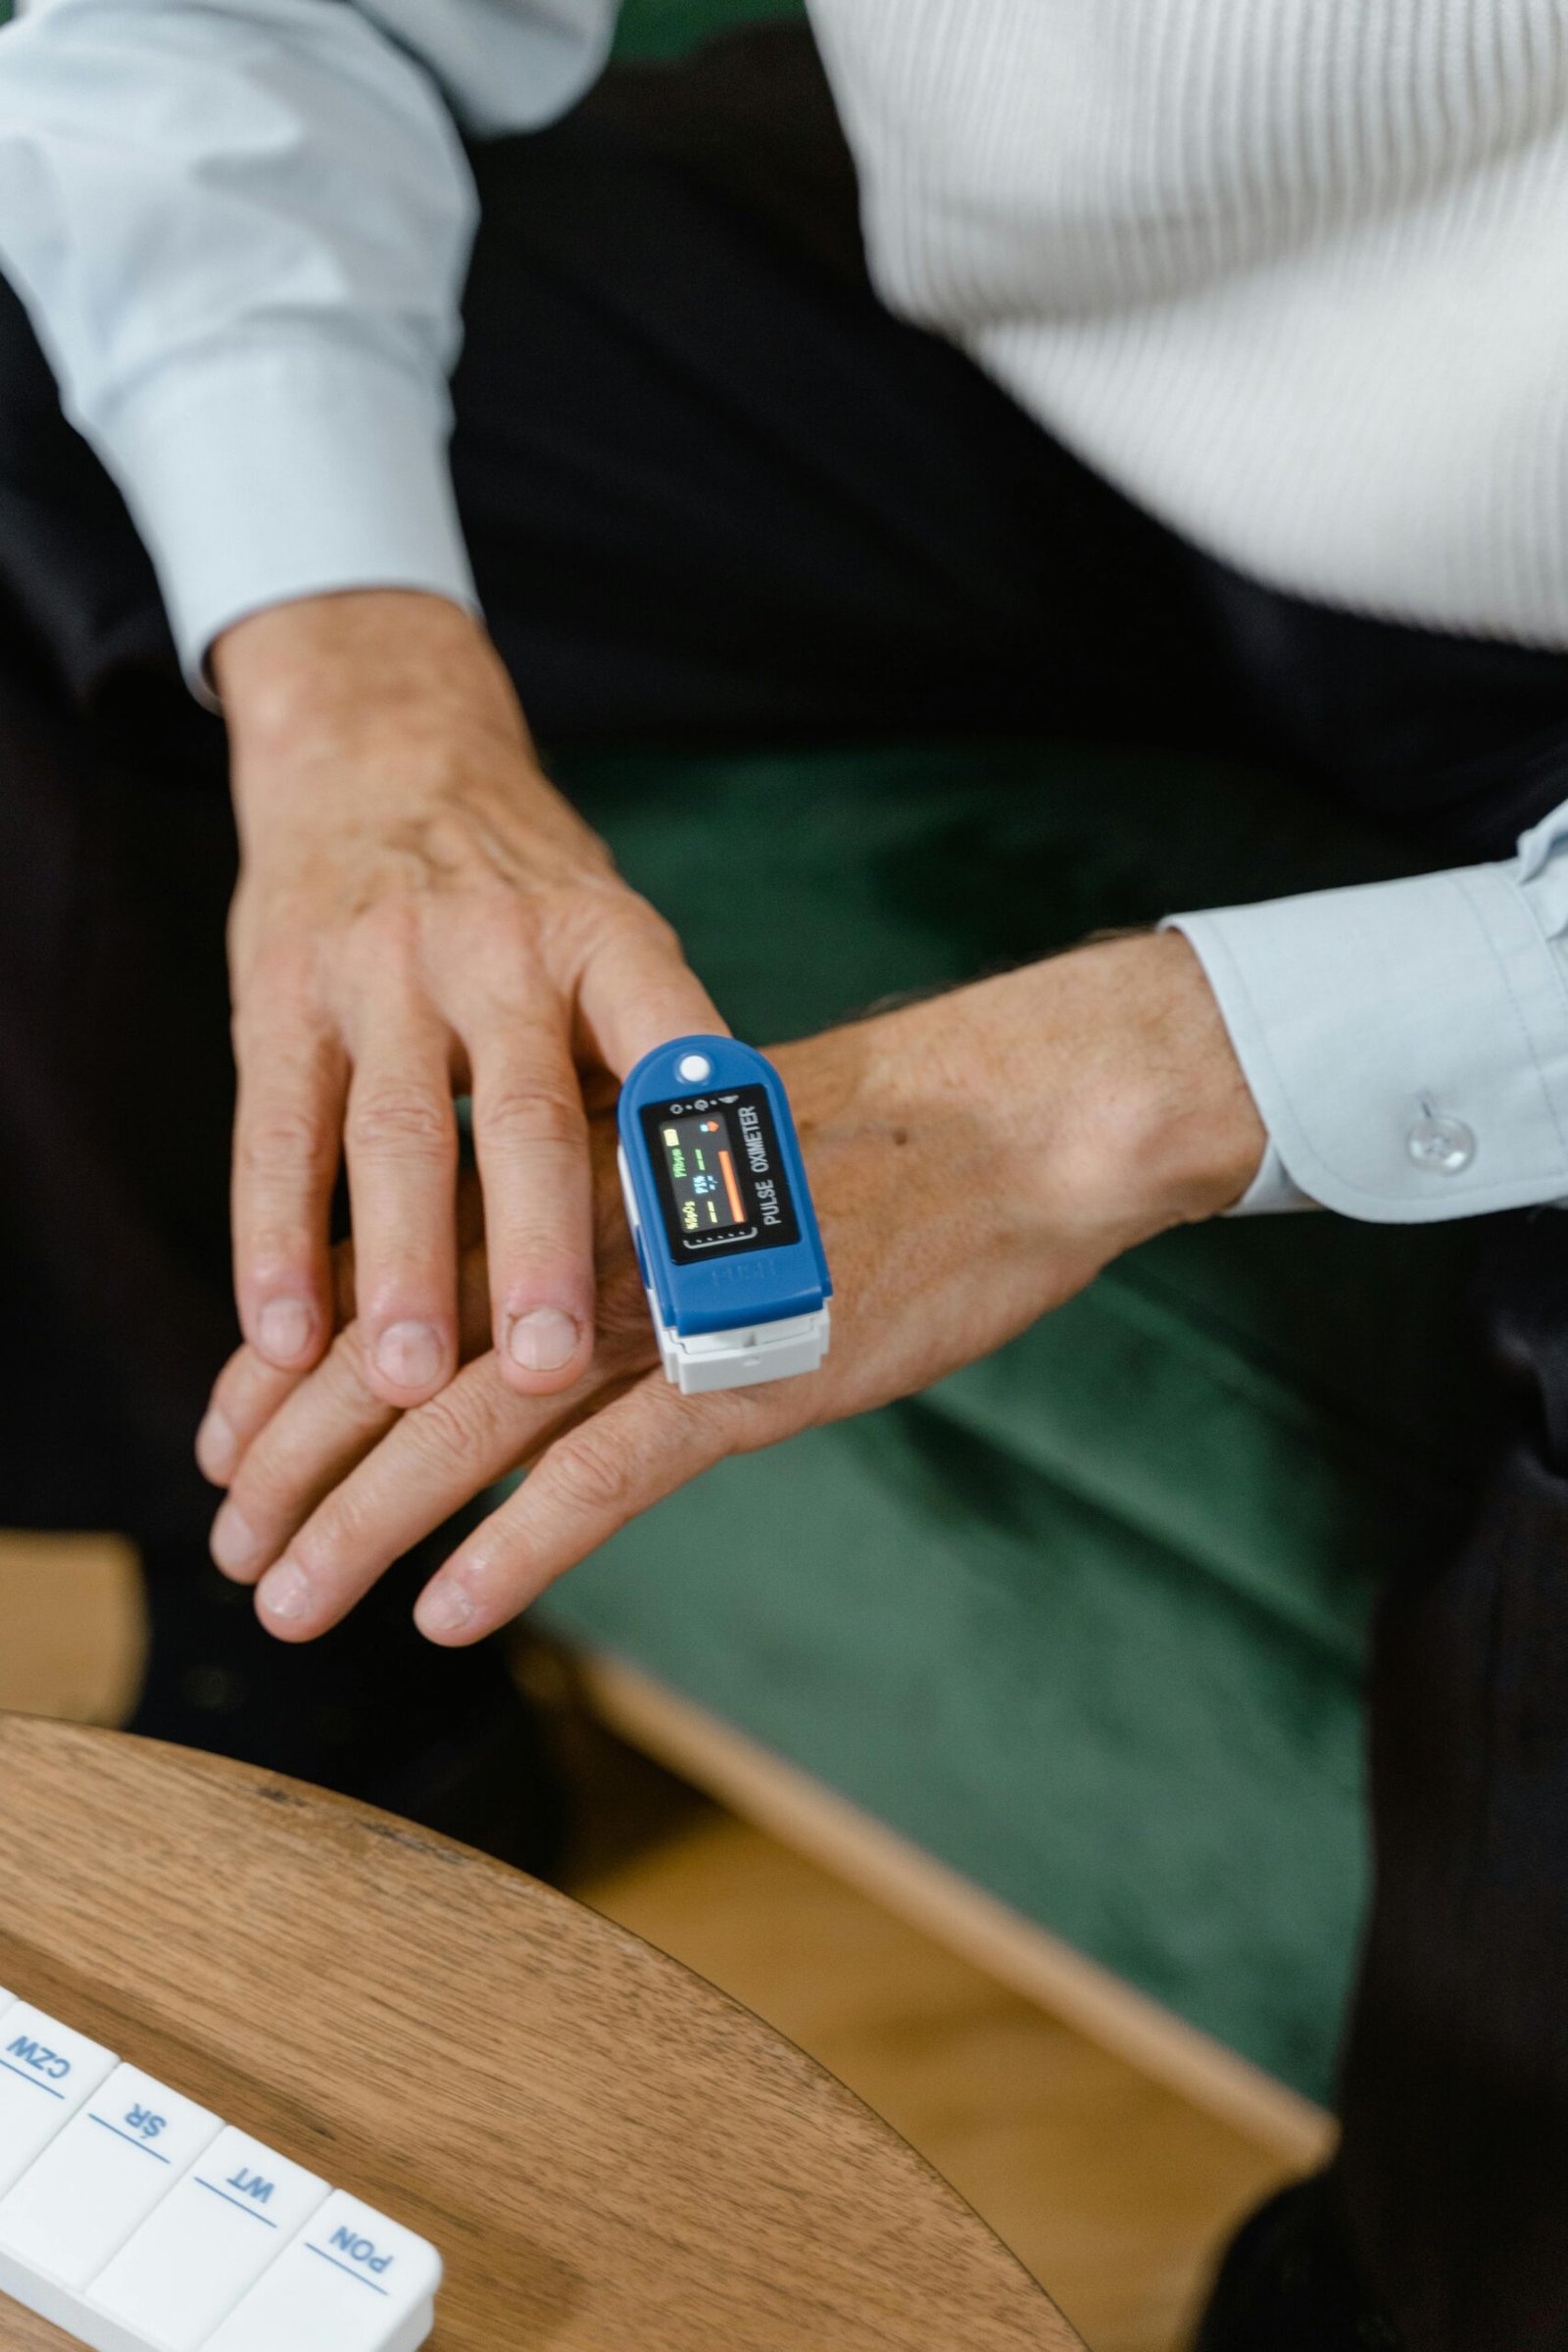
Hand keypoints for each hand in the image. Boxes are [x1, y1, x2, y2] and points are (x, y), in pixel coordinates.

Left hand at [201, 932, 1264, 1642]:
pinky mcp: (749, 1373)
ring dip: (363, 1521)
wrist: (1011, 1124)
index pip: (389, 1277)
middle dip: (291, 1459)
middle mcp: (586, 1236)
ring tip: (286, 1603)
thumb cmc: (868, 1152)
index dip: (290, 1368)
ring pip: (470, 1424)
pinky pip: (607, 1472)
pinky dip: (518, 1544)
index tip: (222, 1441)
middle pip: (396, 1353)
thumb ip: (600, 1221)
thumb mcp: (703, 1165)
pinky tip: (448, 1610)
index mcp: (567, 1179)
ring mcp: (663, 1308)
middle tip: (227, 1548)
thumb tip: (523, 1290)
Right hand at [204, 589, 718, 1477]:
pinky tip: (280, 1337)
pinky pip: (275, 1132)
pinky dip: (276, 1241)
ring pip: (392, 1132)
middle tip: (550, 1367)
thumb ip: (650, 1068)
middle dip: (539, 1246)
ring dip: (400, 1267)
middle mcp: (499, 949)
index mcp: (610, 942)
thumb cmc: (526, 895)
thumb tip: (744, 1236)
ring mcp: (381, 969)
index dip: (698, 1162)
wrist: (380, 751)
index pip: (668, 1052)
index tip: (722, 1276)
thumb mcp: (612, 942)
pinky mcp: (280, 995)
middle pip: (523, 1113)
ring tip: (408, 1382)